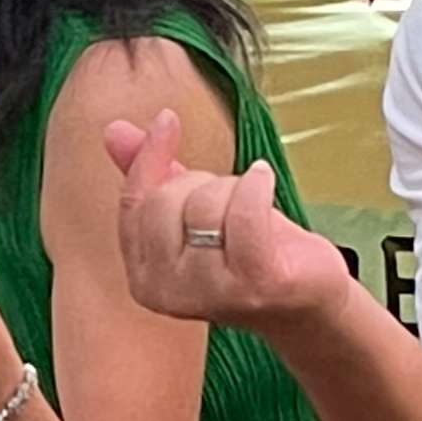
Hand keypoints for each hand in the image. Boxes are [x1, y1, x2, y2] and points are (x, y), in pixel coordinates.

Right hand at [104, 106, 352, 328]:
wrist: (306, 299)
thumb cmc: (251, 254)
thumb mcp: (193, 212)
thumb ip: (151, 176)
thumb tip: (114, 131)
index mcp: (145, 279)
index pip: (134, 204)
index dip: (149, 157)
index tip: (167, 121)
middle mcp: (169, 294)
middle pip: (166, 200)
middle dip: (202, 183)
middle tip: (229, 202)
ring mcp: (212, 293)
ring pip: (206, 203)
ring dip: (235, 190)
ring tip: (252, 213)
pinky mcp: (255, 283)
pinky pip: (245, 212)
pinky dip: (257, 185)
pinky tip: (266, 181)